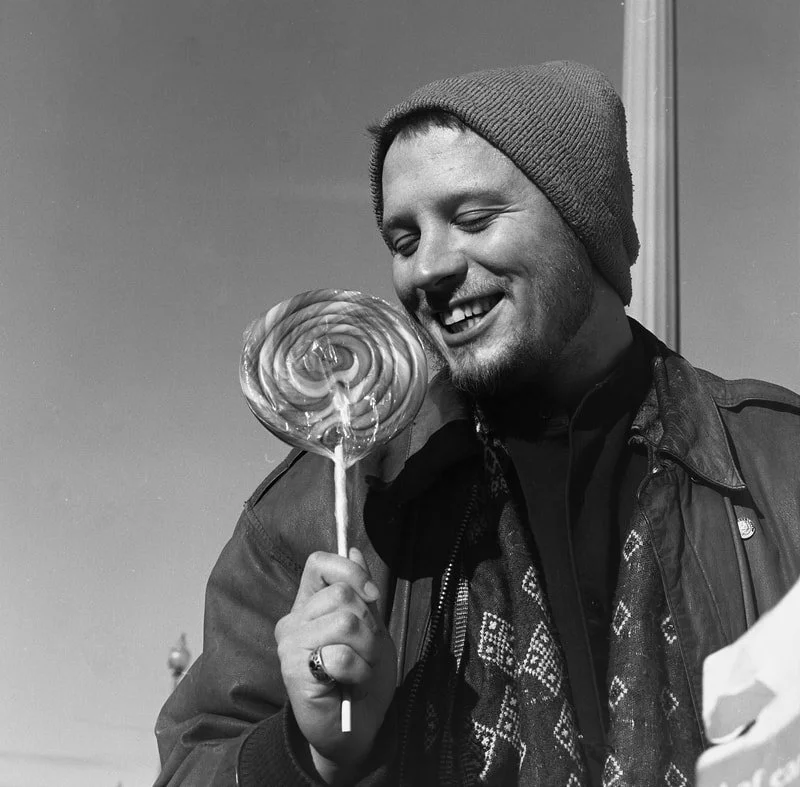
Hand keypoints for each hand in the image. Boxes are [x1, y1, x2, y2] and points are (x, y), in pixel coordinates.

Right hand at [275, 548, 396, 781]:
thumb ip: (360, 592)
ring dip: (367, 650)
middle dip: (369, 625)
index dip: (350, 571)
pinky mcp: (292, 670)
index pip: (320, 563)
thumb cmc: (362, 678)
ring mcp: (289, 644)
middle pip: (342, 594)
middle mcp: (294, 619)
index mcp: (310, 604)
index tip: (372, 596)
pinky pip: (340, 655)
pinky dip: (359, 672)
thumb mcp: (370, 628)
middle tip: (366, 652)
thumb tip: (354, 548)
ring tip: (360, 670)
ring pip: (346, 622)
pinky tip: (349, 685)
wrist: (355, 729)